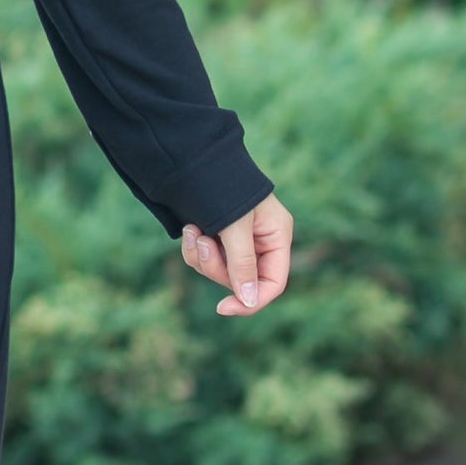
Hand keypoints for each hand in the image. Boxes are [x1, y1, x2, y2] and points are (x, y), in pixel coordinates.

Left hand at [180, 191, 292, 317]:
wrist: (192, 156)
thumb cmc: (221, 185)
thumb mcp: (235, 225)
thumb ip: (243, 263)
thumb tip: (249, 301)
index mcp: (277, 235)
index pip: (273, 282)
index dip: (251, 299)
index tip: (224, 308)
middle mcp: (260, 240)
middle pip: (242, 280)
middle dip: (216, 267)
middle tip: (202, 243)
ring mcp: (237, 240)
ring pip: (220, 271)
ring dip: (201, 256)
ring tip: (192, 230)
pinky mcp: (217, 236)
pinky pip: (205, 259)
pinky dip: (193, 248)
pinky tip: (188, 229)